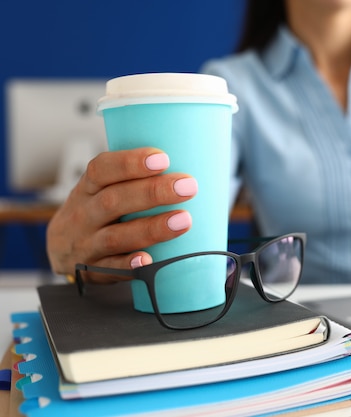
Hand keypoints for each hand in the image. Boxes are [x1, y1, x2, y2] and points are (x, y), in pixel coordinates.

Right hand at [46, 147, 197, 283]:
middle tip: (188, 186)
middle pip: (113, 201)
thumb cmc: (97, 212)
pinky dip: (129, 265)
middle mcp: (84, 215)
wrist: (61, 250)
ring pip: (116, 236)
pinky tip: (149, 259)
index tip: (163, 159)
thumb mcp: (102, 190)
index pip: (101, 169)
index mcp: (88, 188)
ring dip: (152, 228)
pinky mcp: (94, 271)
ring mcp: (87, 244)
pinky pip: (111, 269)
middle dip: (152, 193)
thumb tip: (189, 160)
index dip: (130, 163)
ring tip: (183, 220)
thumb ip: (133, 179)